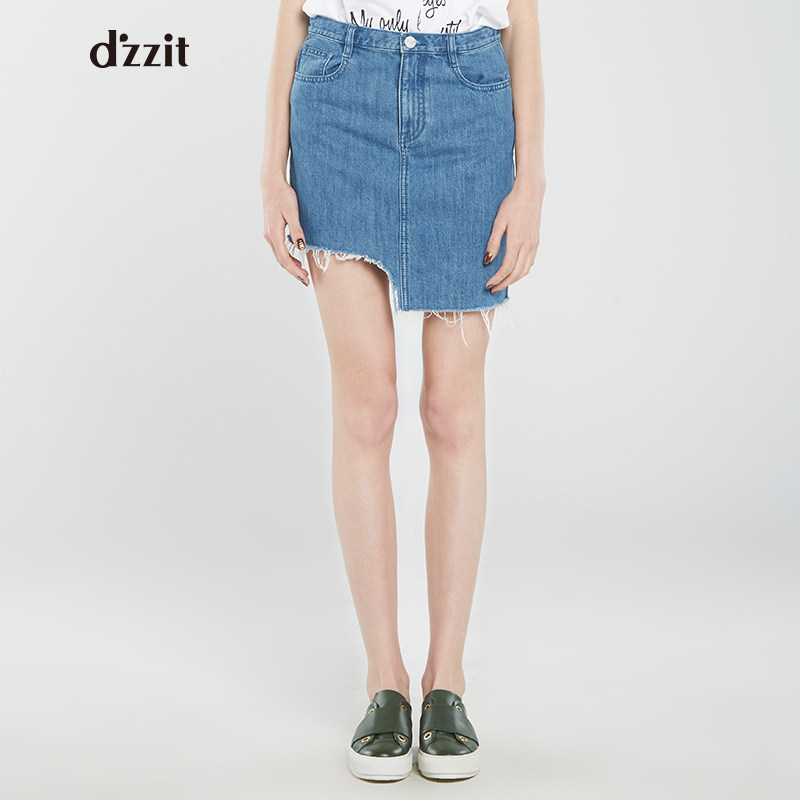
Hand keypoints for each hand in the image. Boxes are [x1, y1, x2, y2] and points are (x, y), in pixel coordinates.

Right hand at [262, 176, 309, 285]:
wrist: (272, 184)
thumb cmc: (283, 196)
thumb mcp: (293, 212)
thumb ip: (297, 230)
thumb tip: (301, 247)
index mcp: (274, 234)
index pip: (285, 259)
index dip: (295, 271)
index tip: (305, 279)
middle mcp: (269, 236)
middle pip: (281, 260)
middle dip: (293, 272)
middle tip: (306, 280)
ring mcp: (268, 234)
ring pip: (279, 256)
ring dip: (290, 265)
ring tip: (302, 272)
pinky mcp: (271, 231)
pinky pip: (278, 249)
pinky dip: (286, 257)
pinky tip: (295, 259)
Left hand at [483, 176, 545, 293]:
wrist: (531, 192)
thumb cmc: (512, 204)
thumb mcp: (499, 222)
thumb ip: (493, 243)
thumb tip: (487, 261)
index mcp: (517, 242)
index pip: (506, 268)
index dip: (496, 279)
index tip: (488, 284)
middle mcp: (528, 246)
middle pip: (516, 274)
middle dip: (504, 284)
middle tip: (493, 289)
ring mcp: (534, 244)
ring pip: (525, 270)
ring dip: (513, 280)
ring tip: (502, 283)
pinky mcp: (536, 242)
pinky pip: (530, 262)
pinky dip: (521, 271)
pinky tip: (514, 271)